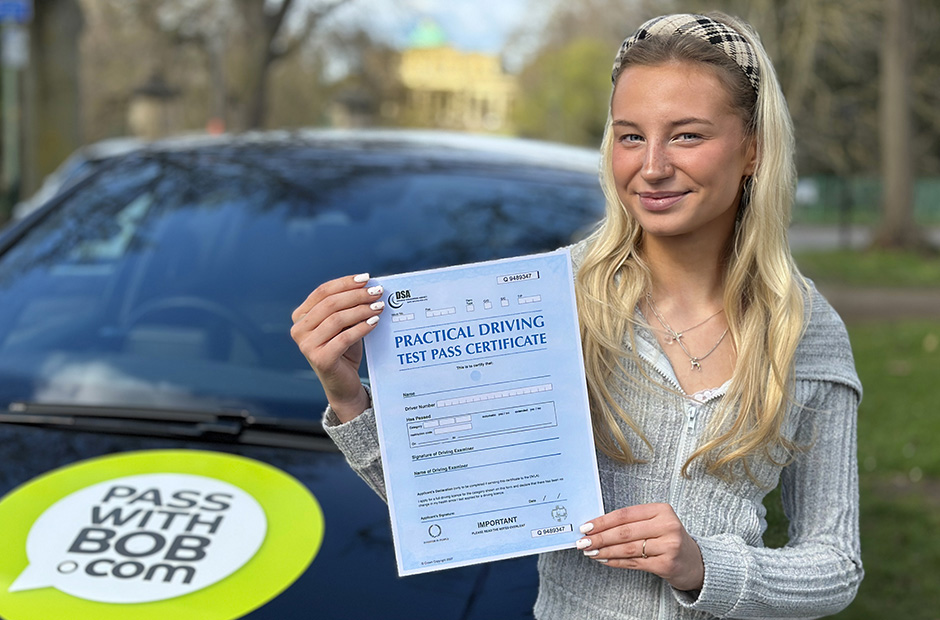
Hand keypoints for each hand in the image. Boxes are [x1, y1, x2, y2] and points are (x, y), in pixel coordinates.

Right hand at [290, 273, 384, 422]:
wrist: (343, 384)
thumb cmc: (344, 350)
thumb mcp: (343, 324)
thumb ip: (348, 306)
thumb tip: (369, 286)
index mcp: (301, 317)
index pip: (322, 292)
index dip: (345, 283)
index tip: (366, 278)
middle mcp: (299, 330)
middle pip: (330, 304)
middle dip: (356, 295)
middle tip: (377, 292)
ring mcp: (306, 346)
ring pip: (337, 319)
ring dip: (361, 310)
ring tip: (379, 306)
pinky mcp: (320, 359)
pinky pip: (344, 338)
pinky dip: (361, 328)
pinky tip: (375, 322)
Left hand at [576, 503, 704, 591]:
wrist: (694, 562)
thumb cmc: (668, 539)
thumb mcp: (655, 523)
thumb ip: (632, 523)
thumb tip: (597, 527)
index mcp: (662, 510)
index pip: (625, 514)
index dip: (603, 521)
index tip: (586, 527)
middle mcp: (667, 525)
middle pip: (625, 531)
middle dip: (600, 537)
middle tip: (583, 541)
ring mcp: (669, 546)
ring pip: (628, 548)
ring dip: (605, 551)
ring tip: (590, 552)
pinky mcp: (666, 564)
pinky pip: (634, 562)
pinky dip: (616, 562)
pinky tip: (604, 560)